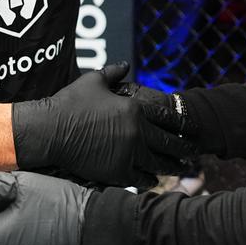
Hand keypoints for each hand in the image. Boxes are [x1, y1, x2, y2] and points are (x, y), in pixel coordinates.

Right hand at [12, 62, 195, 187]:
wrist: (50, 131)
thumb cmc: (70, 103)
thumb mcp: (94, 81)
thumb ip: (114, 72)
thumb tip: (125, 64)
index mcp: (135, 110)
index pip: (169, 117)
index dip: (184, 123)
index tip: (193, 128)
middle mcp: (137, 133)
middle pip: (170, 144)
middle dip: (185, 148)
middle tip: (195, 152)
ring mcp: (128, 155)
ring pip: (159, 164)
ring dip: (172, 167)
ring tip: (181, 169)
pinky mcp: (117, 172)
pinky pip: (141, 179)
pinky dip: (150, 179)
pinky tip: (154, 180)